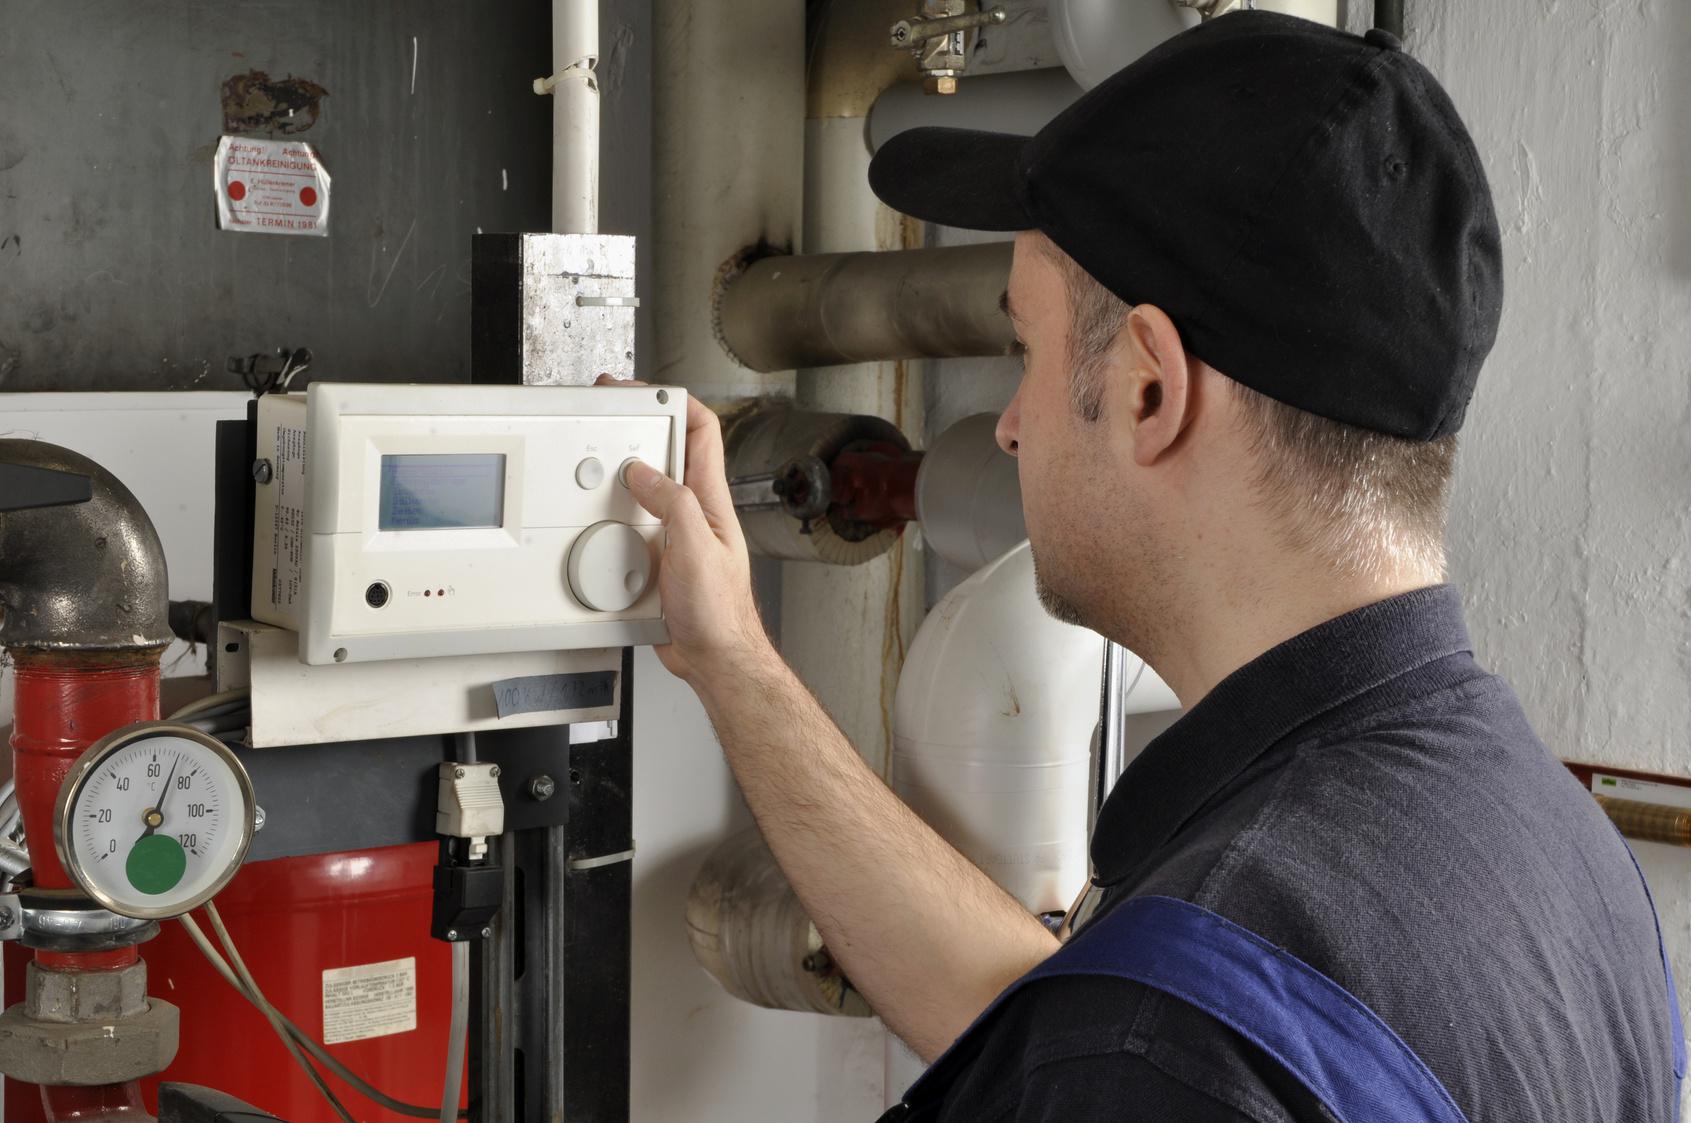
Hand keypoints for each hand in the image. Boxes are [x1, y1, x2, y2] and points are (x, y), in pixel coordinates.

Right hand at [594, 375, 771, 685]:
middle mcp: (694, 511)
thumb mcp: (695, 547)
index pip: (701, 430)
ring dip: (623, 472)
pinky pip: (633, 522)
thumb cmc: (719, 611)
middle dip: (638, 427)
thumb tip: (643, 473)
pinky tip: (601, 513)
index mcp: (710, 499)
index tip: (641, 391)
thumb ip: (672, 503)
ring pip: (646, 487)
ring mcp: (676, 532)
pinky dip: (614, 513)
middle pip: (667, 452)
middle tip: (608, 412)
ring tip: (600, 455)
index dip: (673, 401)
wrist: (713, 656)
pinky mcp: (658, 556)